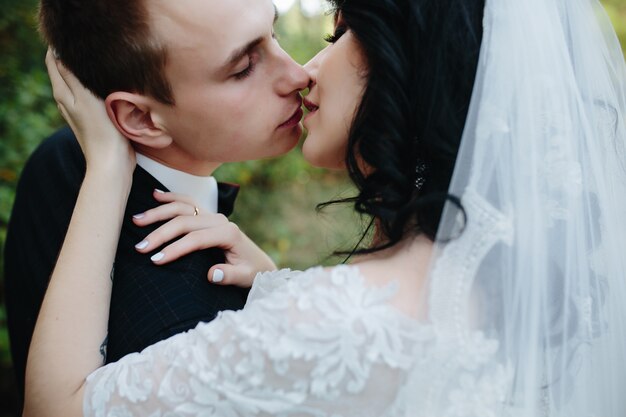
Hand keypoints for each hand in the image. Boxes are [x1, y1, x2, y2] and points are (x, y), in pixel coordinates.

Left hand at [45, 49, 134, 177]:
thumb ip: (72, 75)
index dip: (60, 46)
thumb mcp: (85, 98)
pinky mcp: (94, 118)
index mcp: (62, 93)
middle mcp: (67, 100)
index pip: (53, 60)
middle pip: (64, 70)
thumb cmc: (101, 130)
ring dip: (86, 71)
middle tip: (91, 46)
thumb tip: (60, 53)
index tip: (76, 38)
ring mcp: (80, 110)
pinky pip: (90, 94)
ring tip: (100, 61)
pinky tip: (107, 84)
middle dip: (73, 56)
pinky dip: (94, 85)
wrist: (112, 162)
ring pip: (78, 82)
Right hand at [133, 190, 276, 286]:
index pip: (196, 239)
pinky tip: (155, 194)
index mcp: (229, 233)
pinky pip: (187, 202)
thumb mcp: (245, 277)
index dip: (175, 249)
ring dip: (158, 212)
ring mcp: (213, 216)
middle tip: (140, 247)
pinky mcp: (207, 216)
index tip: (155, 260)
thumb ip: (229, 276)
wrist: (259, 264)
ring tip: (137, 220)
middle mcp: (220, 220)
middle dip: (160, 234)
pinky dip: (171, 197)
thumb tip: (211, 274)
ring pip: (182, 207)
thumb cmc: (251, 272)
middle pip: (184, 221)